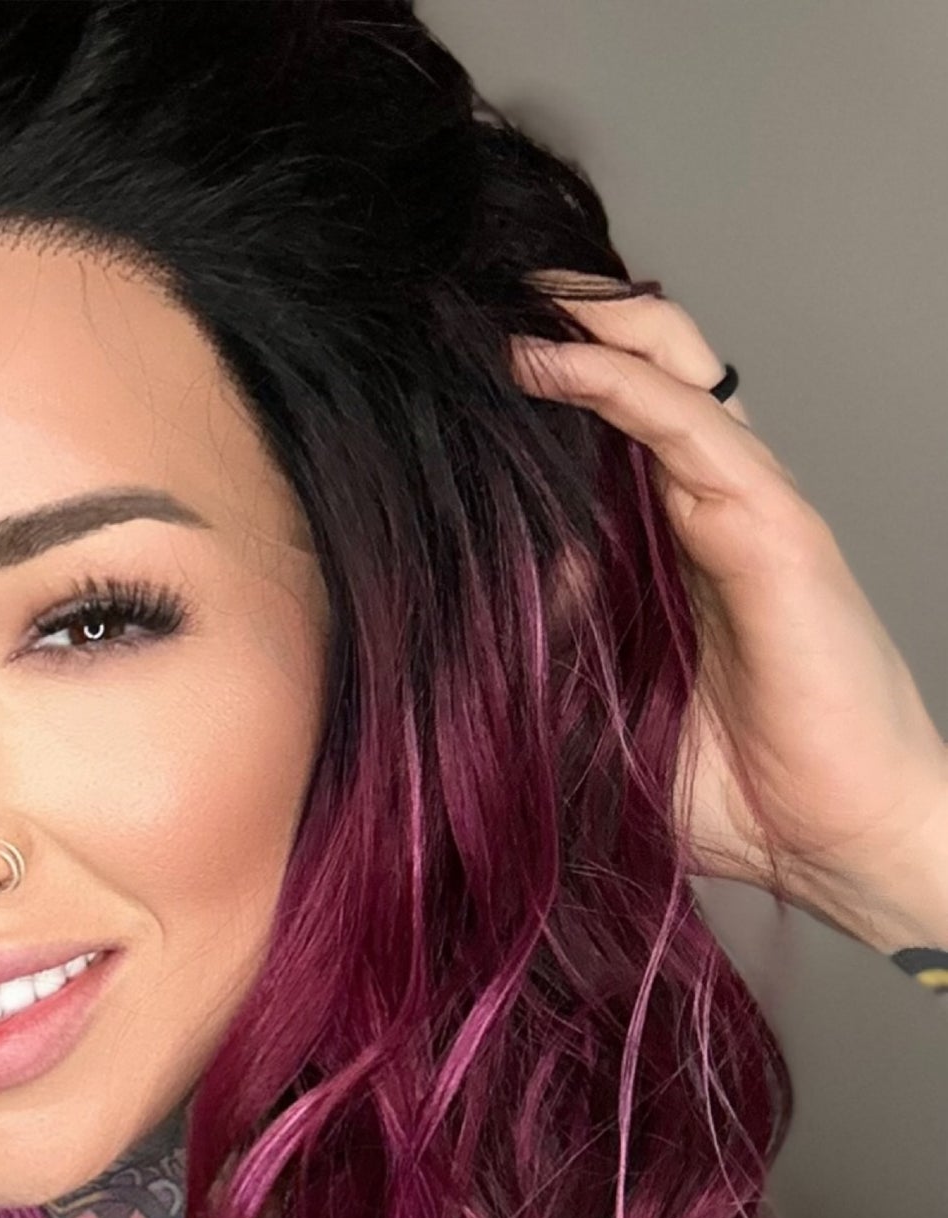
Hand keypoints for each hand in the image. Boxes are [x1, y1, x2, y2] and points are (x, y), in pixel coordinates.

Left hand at [510, 273, 947, 948]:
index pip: (615, 429)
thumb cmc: (742, 796)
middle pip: (647, 370)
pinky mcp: (775, 528)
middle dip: (568, 319)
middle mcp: (716, 511)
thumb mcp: (600, 725)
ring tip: (503, 292)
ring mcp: (750, 509)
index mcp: (680, 550)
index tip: (459, 363)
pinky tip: (550, 360)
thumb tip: (485, 612)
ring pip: (670, 369)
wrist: (837, 847)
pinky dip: (617, 383)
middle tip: (475, 295)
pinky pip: (690, 425)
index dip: (550, 381)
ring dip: (588, 322)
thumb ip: (551, 665)